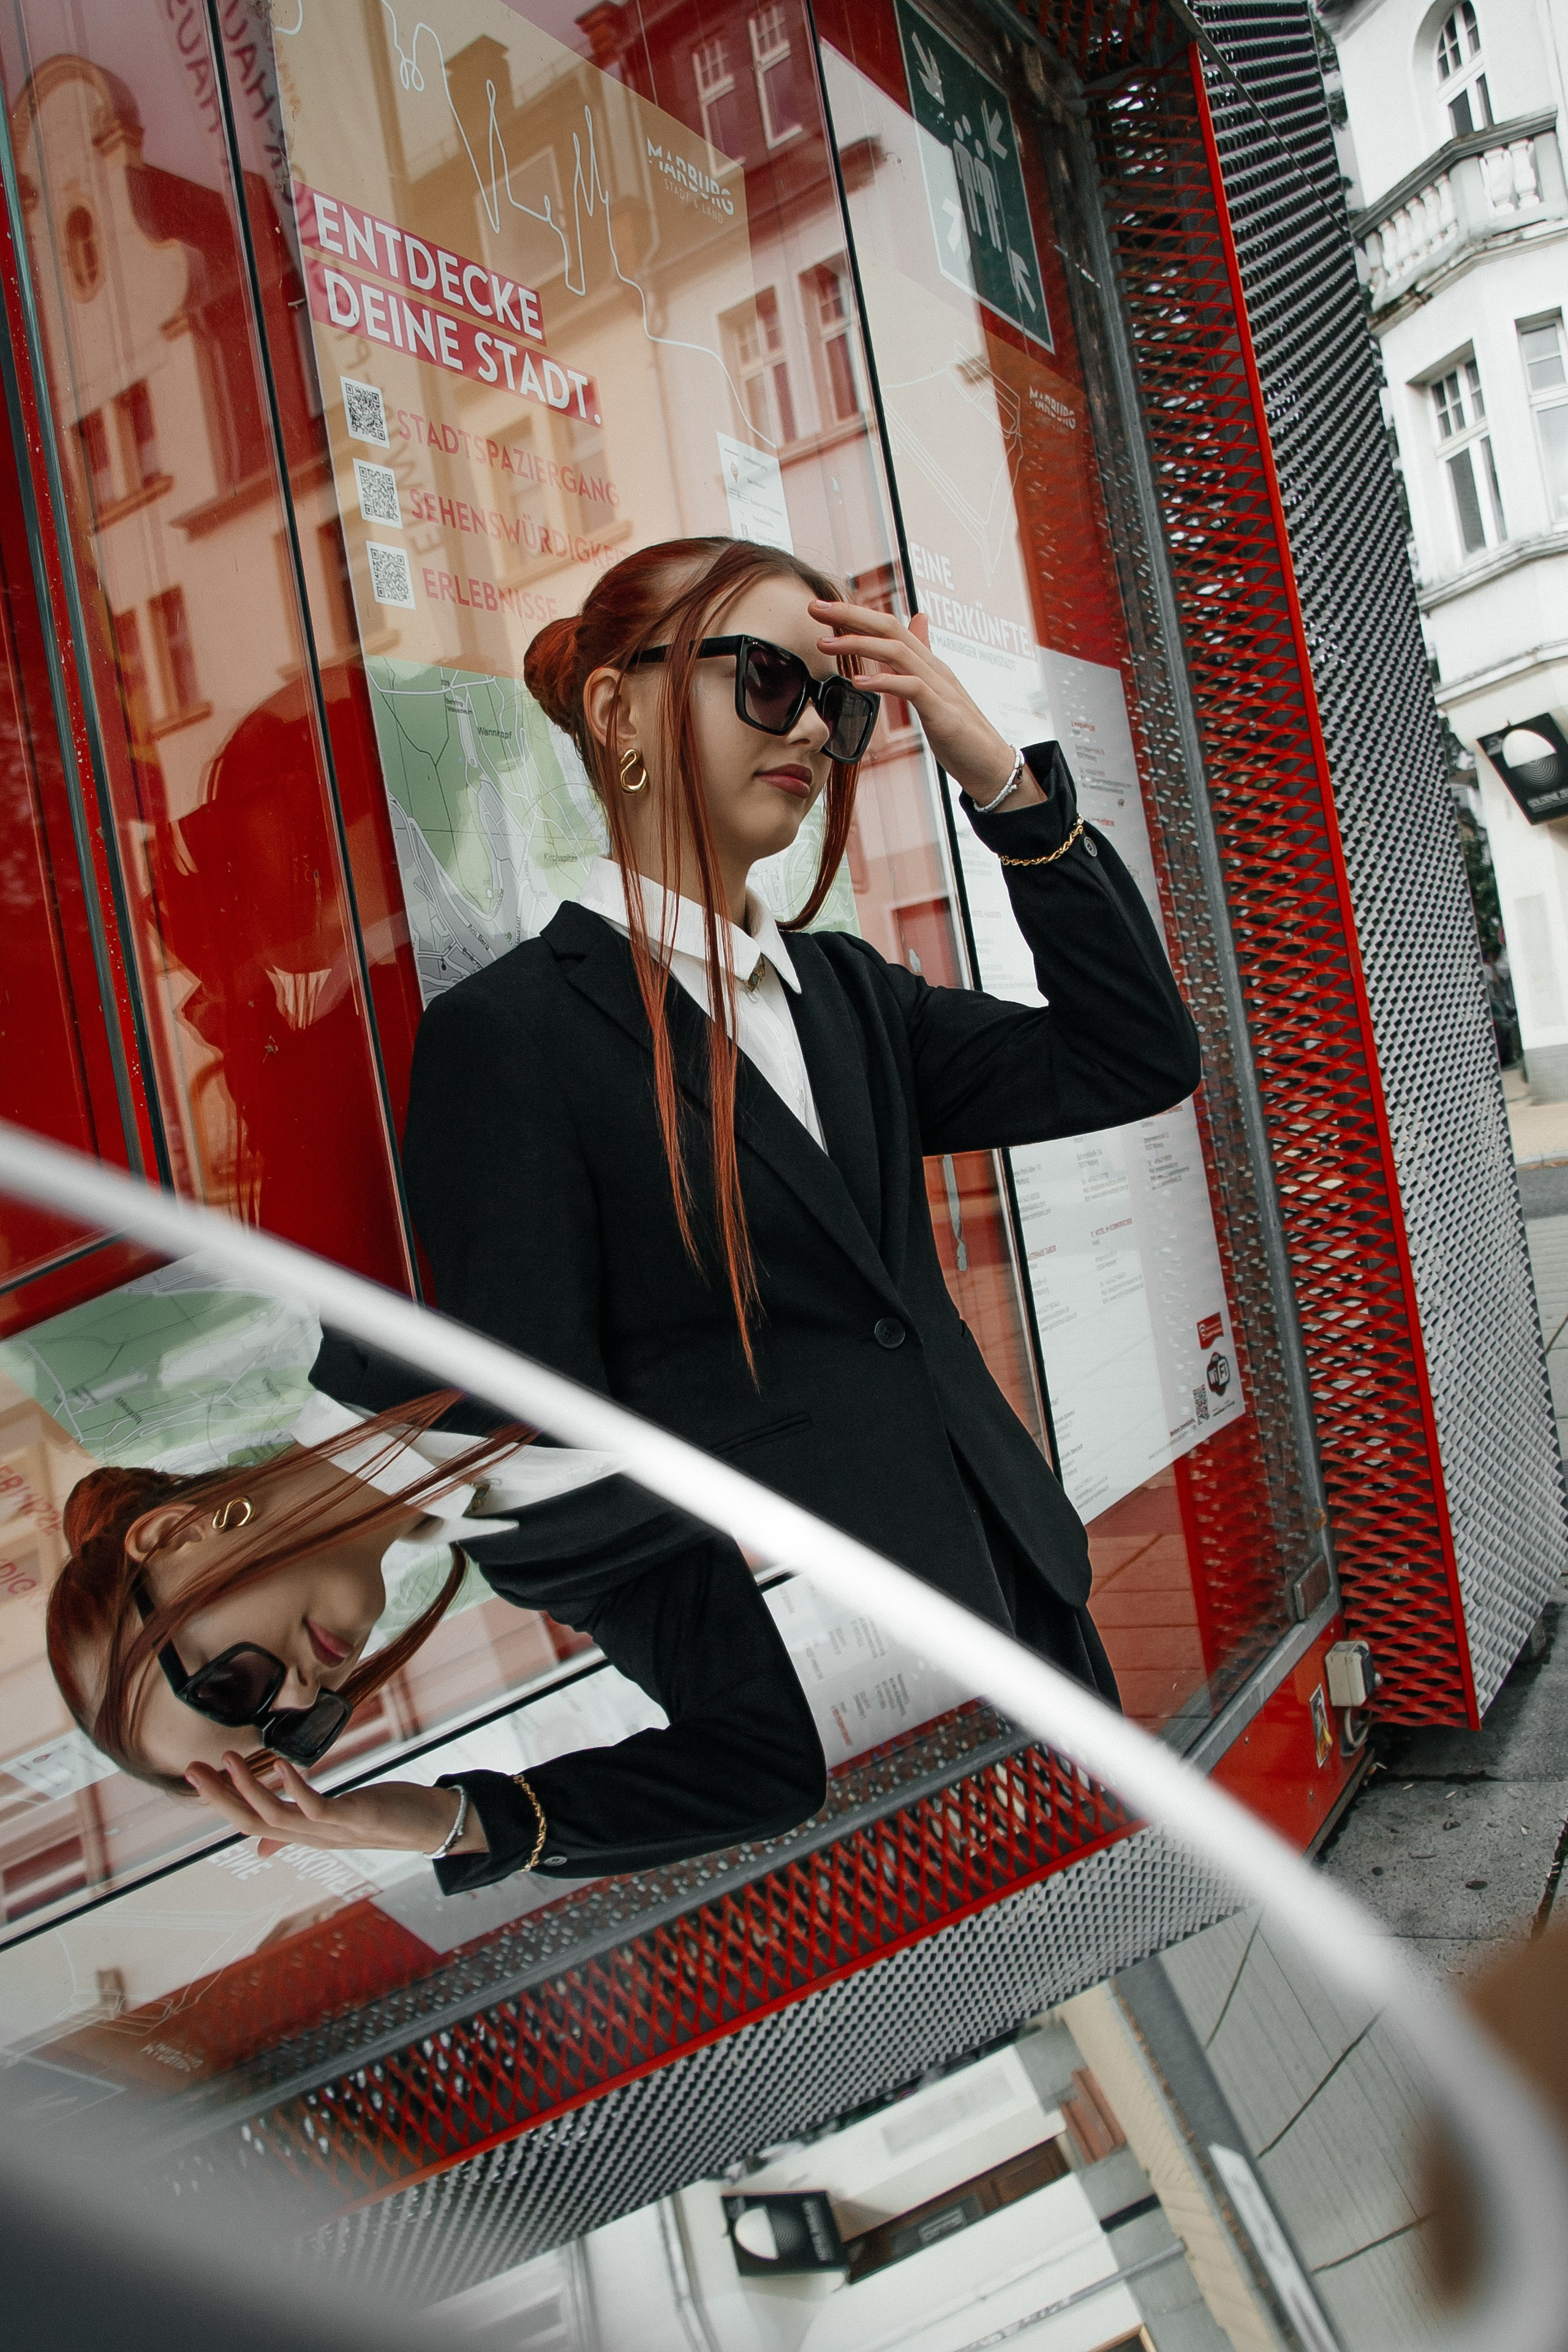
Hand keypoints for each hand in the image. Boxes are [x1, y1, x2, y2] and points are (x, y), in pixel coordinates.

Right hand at [186, 1751, 487, 1859]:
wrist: (429, 1826)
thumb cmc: (381, 1818)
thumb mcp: (333, 1822)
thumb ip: (296, 1828)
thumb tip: (260, 1845)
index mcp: (302, 1834)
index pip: (248, 1822)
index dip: (219, 1802)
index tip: (194, 1775)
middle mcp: (310, 1837)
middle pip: (252, 1822)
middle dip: (219, 1797)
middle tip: (191, 1768)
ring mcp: (330, 1831)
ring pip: (275, 1818)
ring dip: (248, 1788)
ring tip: (228, 1758)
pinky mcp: (353, 1819)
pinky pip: (315, 1808)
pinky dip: (295, 1787)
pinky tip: (282, 1764)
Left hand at [809, 599, 1043, 806]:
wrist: (990, 765)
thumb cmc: (960, 732)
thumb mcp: (935, 688)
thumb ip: (923, 656)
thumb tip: (919, 619)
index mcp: (928, 663)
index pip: (890, 626)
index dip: (856, 614)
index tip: (821, 609)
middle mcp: (934, 667)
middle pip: (891, 627)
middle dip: (851, 615)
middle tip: (814, 608)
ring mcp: (940, 687)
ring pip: (898, 651)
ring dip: (859, 643)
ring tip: (826, 644)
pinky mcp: (942, 711)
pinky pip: (912, 687)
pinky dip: (884, 680)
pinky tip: (858, 681)